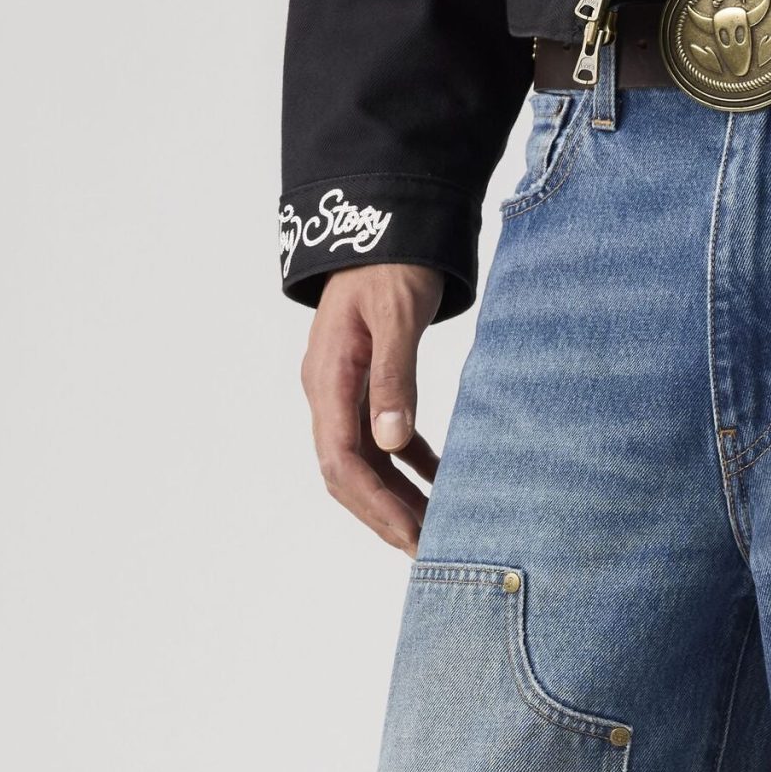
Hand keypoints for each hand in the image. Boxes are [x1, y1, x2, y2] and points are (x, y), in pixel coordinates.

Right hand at [300, 262, 444, 552]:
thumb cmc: (391, 263)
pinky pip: (381, 440)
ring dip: (397, 498)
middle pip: (348, 475)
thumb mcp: (397, 317)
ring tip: (436, 529)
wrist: (385, 221)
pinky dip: (409, 465)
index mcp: (328, 379)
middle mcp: (328, 392)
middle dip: (384, 515)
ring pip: (365, 463)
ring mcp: (343, 391)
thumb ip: (395, 378)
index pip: (342, 462)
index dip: (375, 505)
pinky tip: (442, 482)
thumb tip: (393, 442)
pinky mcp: (364, 385)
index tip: (411, 535)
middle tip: (426, 550)